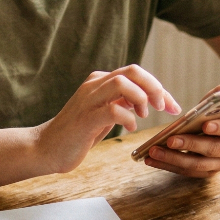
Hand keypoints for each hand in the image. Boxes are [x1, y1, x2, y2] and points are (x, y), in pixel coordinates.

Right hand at [35, 65, 181, 173]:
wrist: (46, 148)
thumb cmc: (77, 133)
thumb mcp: (103, 113)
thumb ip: (120, 101)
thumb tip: (144, 97)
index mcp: (100, 81)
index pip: (136, 74)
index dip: (159, 87)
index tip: (173, 106)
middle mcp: (94, 85)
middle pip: (132, 71)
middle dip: (154, 87)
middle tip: (164, 107)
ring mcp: (88, 100)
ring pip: (121, 83)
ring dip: (141, 98)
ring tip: (144, 115)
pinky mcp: (85, 118)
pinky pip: (112, 109)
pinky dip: (127, 118)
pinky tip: (129, 127)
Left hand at [143, 82, 219, 177]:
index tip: (205, 125)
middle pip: (212, 149)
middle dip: (190, 145)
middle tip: (170, 140)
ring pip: (197, 164)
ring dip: (173, 159)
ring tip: (153, 151)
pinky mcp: (208, 172)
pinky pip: (187, 171)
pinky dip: (168, 166)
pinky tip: (151, 159)